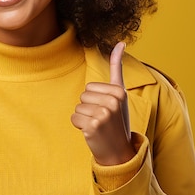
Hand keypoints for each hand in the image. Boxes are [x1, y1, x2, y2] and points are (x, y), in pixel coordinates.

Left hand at [71, 42, 133, 164]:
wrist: (118, 151)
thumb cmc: (116, 120)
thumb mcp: (119, 94)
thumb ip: (117, 68)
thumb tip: (120, 43)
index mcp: (120, 92)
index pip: (90, 87)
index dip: (94, 99)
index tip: (107, 110)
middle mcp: (114, 102)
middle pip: (82, 96)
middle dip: (88, 108)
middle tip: (102, 120)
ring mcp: (104, 114)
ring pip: (77, 107)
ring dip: (84, 118)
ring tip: (97, 126)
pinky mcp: (93, 126)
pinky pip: (74, 118)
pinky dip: (79, 127)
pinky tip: (92, 132)